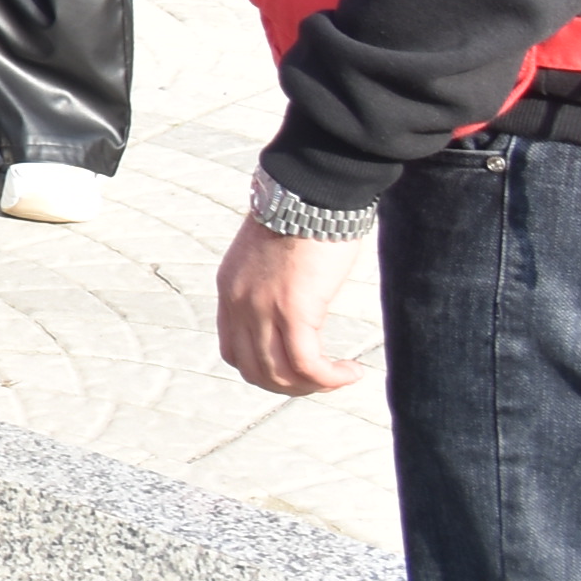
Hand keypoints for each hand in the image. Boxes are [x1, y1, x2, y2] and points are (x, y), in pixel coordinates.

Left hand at [215, 216, 371, 394]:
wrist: (311, 194)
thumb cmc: (301, 219)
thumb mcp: (268, 258)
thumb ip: (269, 285)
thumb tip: (291, 305)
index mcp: (230, 290)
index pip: (233, 350)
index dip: (265, 369)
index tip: (296, 368)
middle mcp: (239, 303)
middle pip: (254, 370)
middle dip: (289, 386)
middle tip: (322, 381)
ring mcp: (263, 308)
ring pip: (279, 374)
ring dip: (312, 386)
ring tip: (340, 377)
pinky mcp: (295, 309)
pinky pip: (307, 364)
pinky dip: (329, 377)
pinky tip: (351, 372)